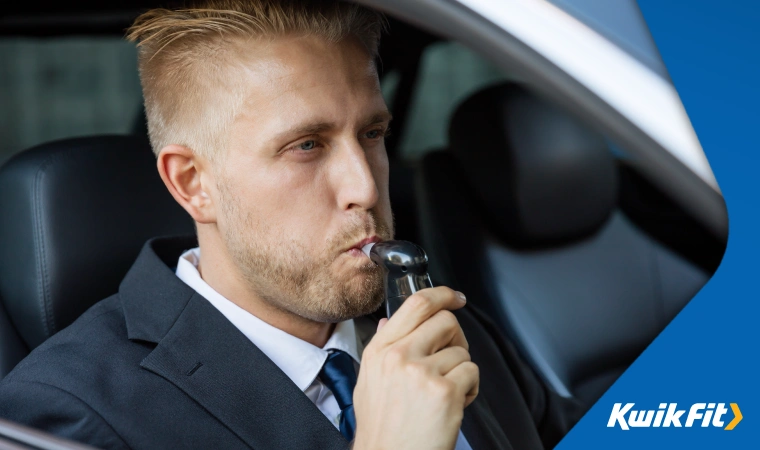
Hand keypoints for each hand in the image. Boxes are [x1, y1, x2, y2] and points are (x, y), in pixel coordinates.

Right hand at [352, 287, 478, 449]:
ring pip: (462, 351)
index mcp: (380, 351)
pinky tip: (454, 404)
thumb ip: (382, 349)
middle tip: (451, 360)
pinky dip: (470, 389)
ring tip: (446, 393)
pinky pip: (472, 372)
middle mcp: (399, 357)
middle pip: (445, 321)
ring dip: (462, 371)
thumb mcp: (368, 383)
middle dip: (456, 338)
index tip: (455, 298)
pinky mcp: (444, 392)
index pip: (416, 304)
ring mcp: (422, 373)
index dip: (442, 295)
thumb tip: (390, 322)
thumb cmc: (382, 429)